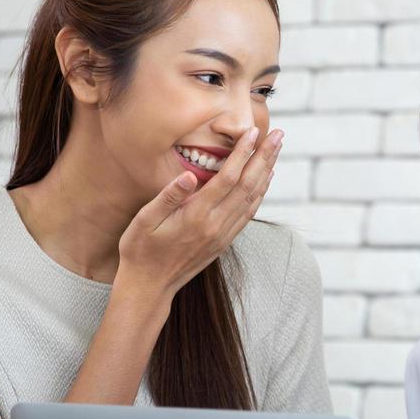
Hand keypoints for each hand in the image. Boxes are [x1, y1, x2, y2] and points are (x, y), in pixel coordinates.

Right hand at [116, 127, 281, 296]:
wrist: (149, 287)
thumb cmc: (140, 250)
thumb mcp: (144, 221)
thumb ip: (168, 196)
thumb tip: (189, 174)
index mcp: (196, 216)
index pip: (228, 178)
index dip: (242, 153)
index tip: (253, 132)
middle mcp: (216, 225)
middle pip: (248, 185)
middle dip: (264, 157)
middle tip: (279, 134)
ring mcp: (223, 235)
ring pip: (253, 199)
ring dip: (267, 172)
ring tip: (277, 150)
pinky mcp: (224, 242)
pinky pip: (248, 213)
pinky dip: (260, 194)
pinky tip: (265, 180)